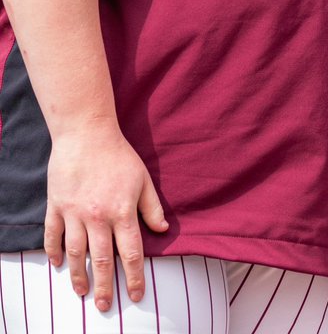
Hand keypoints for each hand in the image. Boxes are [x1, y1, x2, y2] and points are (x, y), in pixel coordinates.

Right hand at [44, 127, 167, 311]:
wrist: (86, 133)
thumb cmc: (119, 155)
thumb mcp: (143, 179)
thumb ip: (152, 207)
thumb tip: (163, 230)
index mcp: (122, 211)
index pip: (131, 252)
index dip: (134, 276)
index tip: (135, 294)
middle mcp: (97, 217)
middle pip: (102, 260)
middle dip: (104, 286)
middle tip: (104, 306)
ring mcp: (74, 213)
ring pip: (75, 253)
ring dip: (78, 275)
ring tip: (82, 292)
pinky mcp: (56, 206)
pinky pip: (53, 235)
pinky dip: (53, 252)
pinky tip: (57, 265)